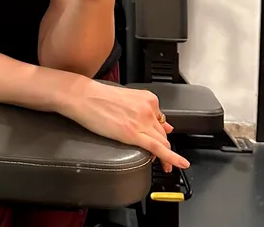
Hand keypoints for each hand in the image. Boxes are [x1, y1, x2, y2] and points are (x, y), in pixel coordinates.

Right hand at [58, 77, 188, 172]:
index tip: (161, 140)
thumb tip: (163, 123)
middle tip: (164, 158)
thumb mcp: (127, 99)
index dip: (161, 134)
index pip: (161, 121)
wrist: (83, 96)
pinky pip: (158, 148)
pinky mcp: (133, 134)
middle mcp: (148, 109)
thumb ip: (144, 110)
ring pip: (162, 142)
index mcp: (147, 99)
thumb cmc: (98, 96)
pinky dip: (172, 158)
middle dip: (165, 146)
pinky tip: (180, 164)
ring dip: (167, 156)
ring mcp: (142, 121)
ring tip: (166, 166)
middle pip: (163, 133)